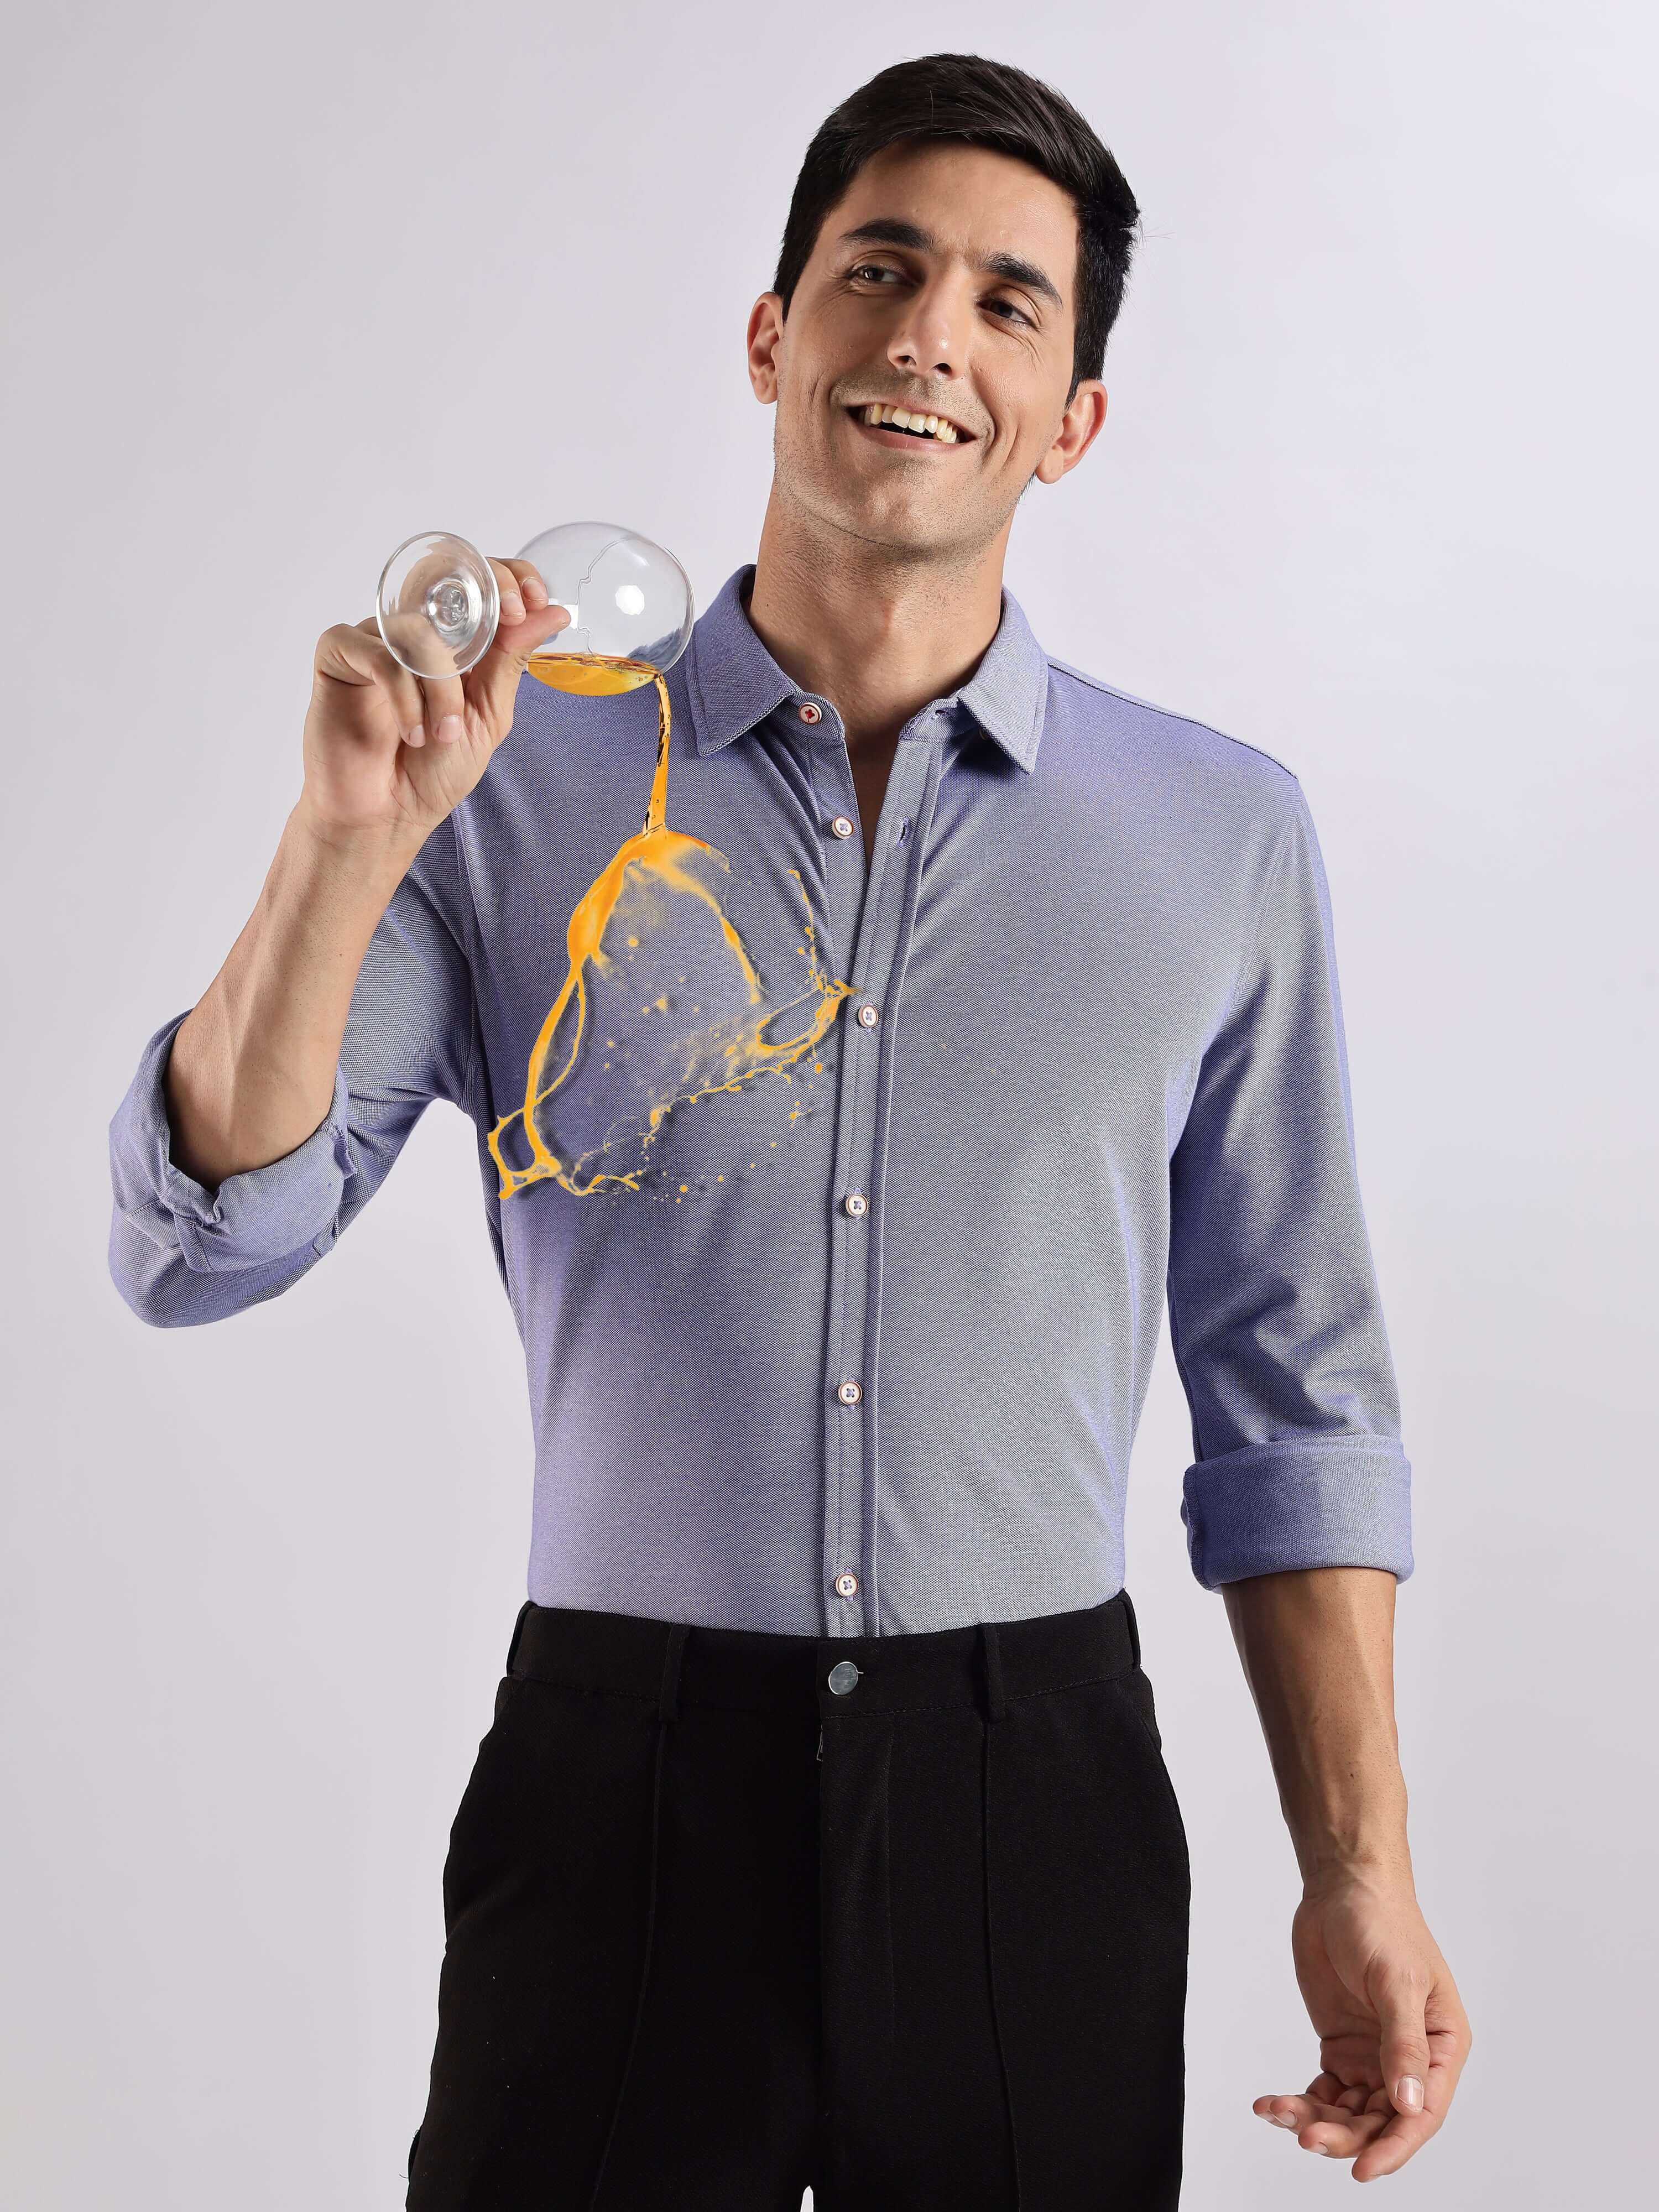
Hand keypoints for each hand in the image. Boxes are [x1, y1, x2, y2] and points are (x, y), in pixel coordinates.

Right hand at [299, 556, 569, 848]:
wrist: (388, 815)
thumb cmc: (434, 771)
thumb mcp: (488, 714)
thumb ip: (513, 659)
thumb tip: (554, 613)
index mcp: (452, 640)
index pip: (477, 580)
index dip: (508, 576)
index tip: (535, 600)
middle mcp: (412, 630)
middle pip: (442, 578)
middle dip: (485, 595)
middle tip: (510, 620)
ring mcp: (374, 639)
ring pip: (419, 630)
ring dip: (442, 686)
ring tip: (443, 733)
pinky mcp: (339, 655)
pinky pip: (380, 655)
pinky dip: (404, 697)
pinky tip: (410, 732)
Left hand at [1254, 1866, 1470, 2180]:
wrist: (1342, 1888)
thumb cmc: (1382, 1924)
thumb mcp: (1396, 1981)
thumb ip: (1403, 2044)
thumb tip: (1410, 2105)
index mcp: (1442, 2047)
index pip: (1423, 2113)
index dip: (1395, 2146)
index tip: (1362, 2170)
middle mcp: (1411, 2060)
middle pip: (1381, 2120)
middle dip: (1345, 2135)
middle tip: (1306, 2135)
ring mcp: (1373, 2056)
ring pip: (1350, 2112)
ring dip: (1316, 2120)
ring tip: (1278, 2112)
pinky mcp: (1341, 2048)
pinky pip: (1324, 2091)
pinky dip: (1300, 2102)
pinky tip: (1272, 2104)